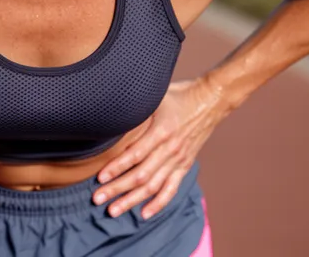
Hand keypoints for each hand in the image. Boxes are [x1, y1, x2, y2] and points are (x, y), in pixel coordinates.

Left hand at [93, 77, 230, 219]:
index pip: (135, 155)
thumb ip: (137, 109)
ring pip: (153, 186)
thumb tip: (111, 113)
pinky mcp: (185, 165)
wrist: (211, 100)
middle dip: (117, 189)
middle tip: (97, 199)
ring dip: (132, 200)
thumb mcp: (155, 97)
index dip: (116, 168)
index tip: (100, 178)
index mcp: (161, 131)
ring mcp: (179, 160)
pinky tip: (144, 214)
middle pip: (141, 175)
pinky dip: (158, 203)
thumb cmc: (178, 95)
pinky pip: (171, 189)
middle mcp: (170, 149)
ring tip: (114, 211)